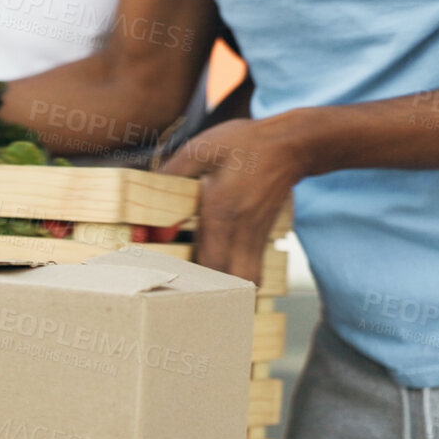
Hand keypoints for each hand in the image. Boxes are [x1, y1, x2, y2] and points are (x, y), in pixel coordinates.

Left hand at [157, 116, 307, 284]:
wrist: (290, 146)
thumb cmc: (244, 145)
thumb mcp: (201, 150)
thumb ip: (172, 172)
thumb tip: (148, 188)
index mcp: (222, 214)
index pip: (209, 263)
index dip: (190, 276)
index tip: (169, 275)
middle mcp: (241, 232)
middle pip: (232, 283)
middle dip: (212, 292)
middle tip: (186, 288)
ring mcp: (255, 237)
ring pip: (247, 280)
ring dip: (229, 288)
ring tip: (204, 286)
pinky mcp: (262, 236)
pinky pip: (253, 268)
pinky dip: (240, 277)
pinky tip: (221, 271)